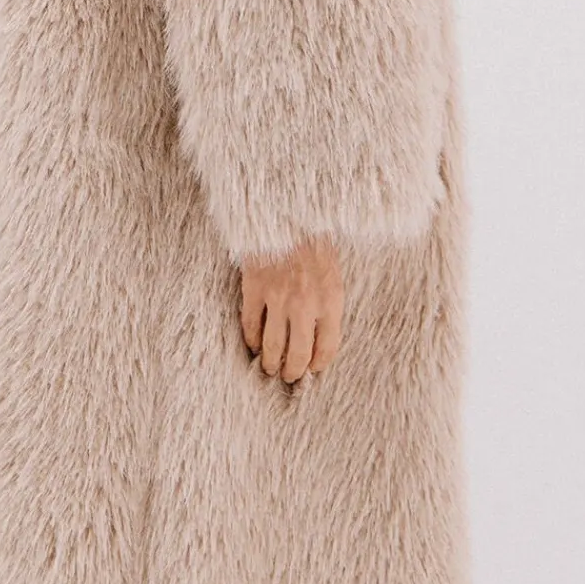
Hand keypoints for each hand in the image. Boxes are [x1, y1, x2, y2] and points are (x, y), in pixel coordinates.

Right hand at [239, 234, 343, 381]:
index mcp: (331, 298)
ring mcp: (278, 297)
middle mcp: (306, 303)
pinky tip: (252, 344)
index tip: (312, 369)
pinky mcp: (254, 287)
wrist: (286, 207)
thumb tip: (320, 333)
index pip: (328, 347)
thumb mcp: (333, 269)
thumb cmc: (313, 237)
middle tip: (288, 376)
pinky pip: (251, 324)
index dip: (318, 364)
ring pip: (272, 346)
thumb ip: (328, 300)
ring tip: (269, 367)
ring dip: (270, 362)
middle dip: (292, 371)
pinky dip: (251, 339)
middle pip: (298, 354)